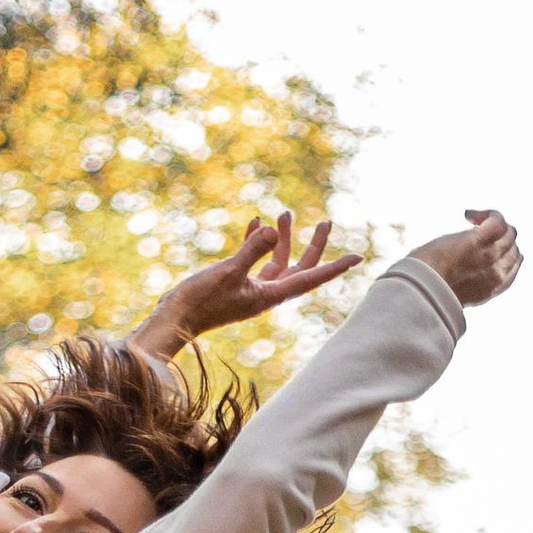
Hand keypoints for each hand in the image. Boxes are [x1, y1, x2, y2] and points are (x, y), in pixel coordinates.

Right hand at [129, 213, 364, 356]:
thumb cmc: (200, 301)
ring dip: (283, 238)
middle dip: (313, 245)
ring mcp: (252, 289)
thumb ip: (252, 250)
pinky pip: (255, 261)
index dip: (334, 267)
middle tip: (326, 222)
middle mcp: (266, 294)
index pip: (310, 278)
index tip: (357, 257)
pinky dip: (258, 243)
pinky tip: (258, 224)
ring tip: (284, 212)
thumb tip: (275, 230)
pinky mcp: (236, 284)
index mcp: (270, 296)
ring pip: (277, 261)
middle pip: (300, 268)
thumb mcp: (229, 271)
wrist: (175, 320)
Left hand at [406, 208, 521, 305]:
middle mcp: (498, 272)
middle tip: (477, 229)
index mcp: (494, 287)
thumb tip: (463, 263)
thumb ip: (468, 278)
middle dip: (500, 235)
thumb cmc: (430, 290)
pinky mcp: (480, 239)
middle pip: (513, 245)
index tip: (487, 244)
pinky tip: (468, 215)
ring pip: (509, 231)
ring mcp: (491, 255)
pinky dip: (487, 213)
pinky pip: (498, 220)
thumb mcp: (457, 289)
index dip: (504, 249)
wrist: (420, 291)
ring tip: (471, 219)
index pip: (514, 263)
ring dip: (493, 221)